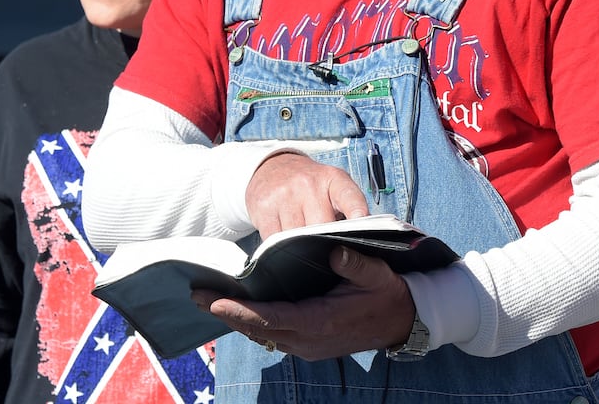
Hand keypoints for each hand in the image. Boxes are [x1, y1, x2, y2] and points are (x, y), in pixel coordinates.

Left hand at [193, 246, 415, 359]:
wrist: (403, 321)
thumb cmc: (386, 292)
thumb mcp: (375, 273)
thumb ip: (354, 263)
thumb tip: (332, 251)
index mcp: (320, 321)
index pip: (271, 317)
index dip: (240, 310)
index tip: (215, 301)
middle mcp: (308, 340)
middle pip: (258, 329)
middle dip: (226, 313)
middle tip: (196, 295)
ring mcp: (307, 346)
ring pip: (262, 335)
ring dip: (235, 319)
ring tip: (208, 300)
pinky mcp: (308, 345)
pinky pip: (273, 336)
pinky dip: (252, 322)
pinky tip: (237, 309)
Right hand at [245, 152, 369, 240]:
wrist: (272, 168)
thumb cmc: (309, 184)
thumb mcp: (332, 187)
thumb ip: (346, 209)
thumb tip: (358, 241)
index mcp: (333, 179)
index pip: (350, 197)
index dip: (358, 213)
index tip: (362, 225)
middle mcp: (308, 184)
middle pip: (322, 227)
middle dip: (325, 241)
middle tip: (325, 245)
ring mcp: (285, 195)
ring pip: (298, 237)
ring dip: (300, 245)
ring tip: (302, 239)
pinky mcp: (264, 207)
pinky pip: (276, 239)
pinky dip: (281, 245)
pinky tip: (284, 237)